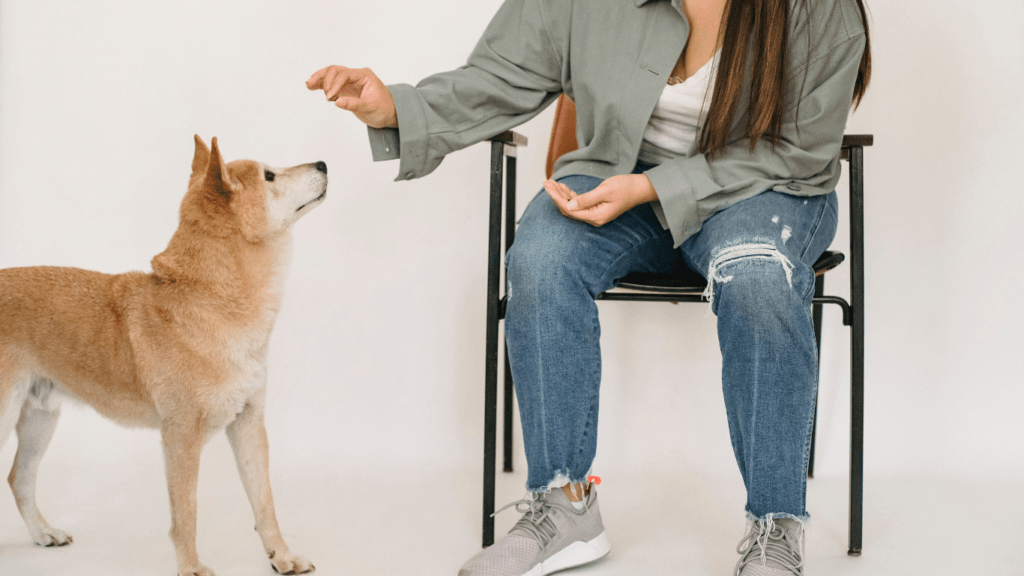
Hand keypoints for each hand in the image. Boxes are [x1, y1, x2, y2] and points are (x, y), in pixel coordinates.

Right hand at [306, 65, 397, 128]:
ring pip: (331, 75)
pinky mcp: (345, 90)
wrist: (389, 115)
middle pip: (335, 70)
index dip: (335, 84)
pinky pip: (331, 85)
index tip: (330, 97)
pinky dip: (321, 85)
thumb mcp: (370, 107)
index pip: (344, 74)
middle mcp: (355, 76)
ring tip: (308, 84)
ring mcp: (349, 83)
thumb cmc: (384, 108)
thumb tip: (337, 102)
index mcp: (364, 75)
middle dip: (325, 79)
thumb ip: (353, 104)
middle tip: (325, 95)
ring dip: (319, 79)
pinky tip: (311, 87)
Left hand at [543, 174, 658, 225]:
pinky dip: (569, 195)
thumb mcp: (605, 191)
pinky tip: (563, 187)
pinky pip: (578, 203)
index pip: (570, 210)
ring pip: (572, 206)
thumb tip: (569, 205)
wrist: (639, 188)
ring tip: (551, 182)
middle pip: (568, 209)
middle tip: (546, 182)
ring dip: (561, 194)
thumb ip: (586, 199)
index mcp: (596, 216)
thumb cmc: (625, 187)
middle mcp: (593, 218)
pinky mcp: (595, 207)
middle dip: (556, 196)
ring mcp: (594, 213)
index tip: (548, 186)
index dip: (557, 198)